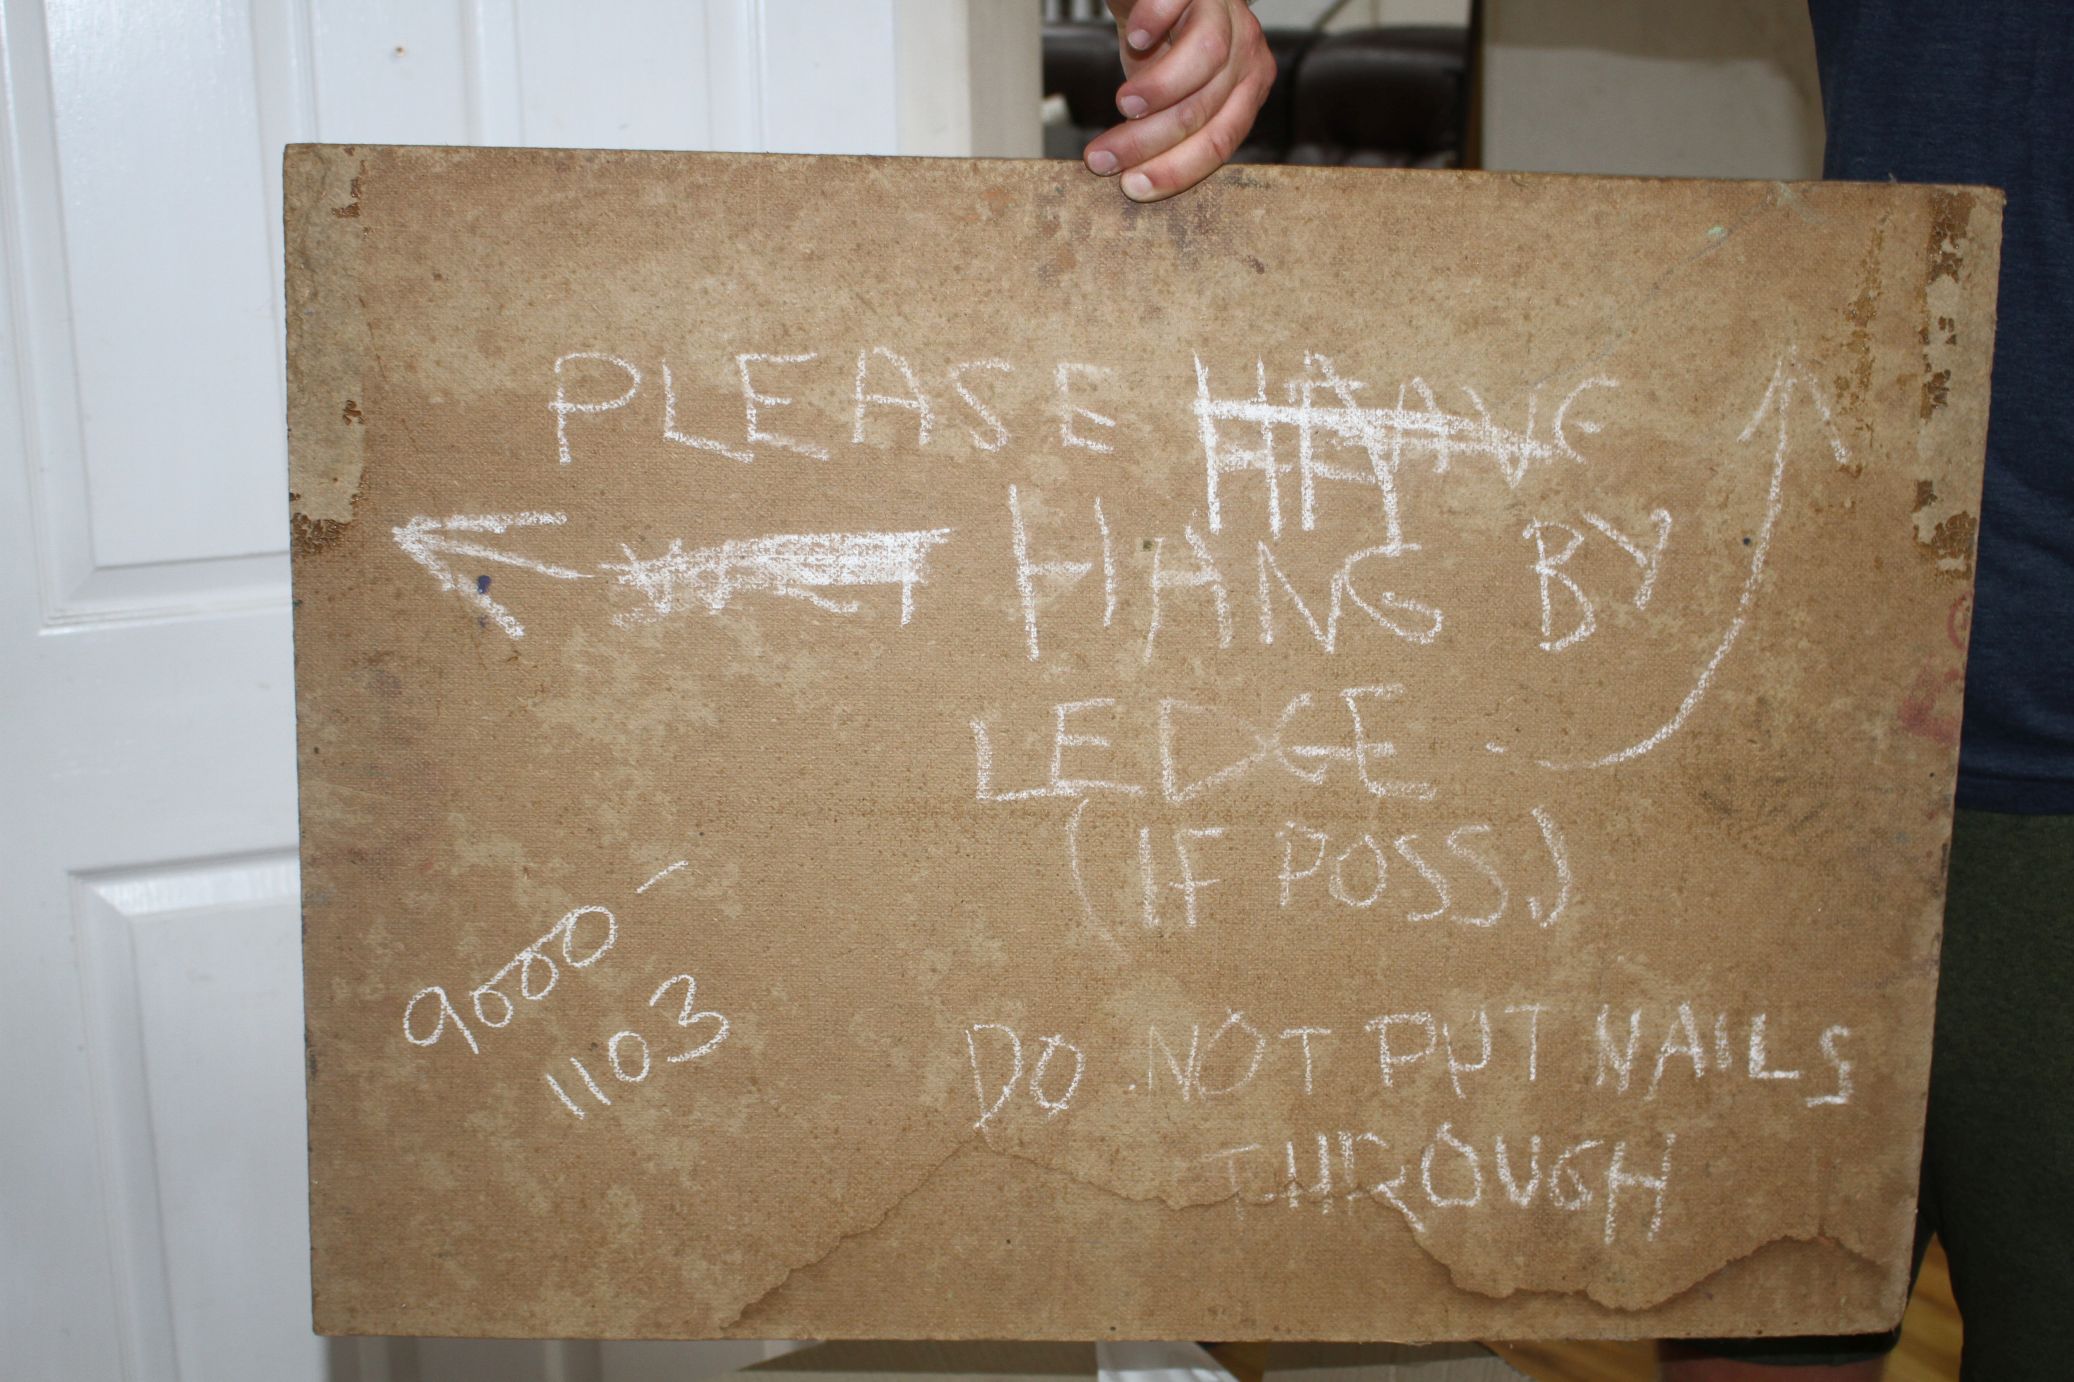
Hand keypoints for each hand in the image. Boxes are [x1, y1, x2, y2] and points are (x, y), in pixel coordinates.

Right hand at [1084, 0, 1274, 201]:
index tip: (1132, 187)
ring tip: (1122, 103)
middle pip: (1204, 107)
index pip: (1220, 140)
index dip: (1176, 170)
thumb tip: (1135, 179)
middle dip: (1146, 141)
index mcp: (1247, 87)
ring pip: (1206, 58)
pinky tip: (1136, 37)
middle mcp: (1246, 50)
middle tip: (1101, 158)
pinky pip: (1180, 0)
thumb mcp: (1176, 89)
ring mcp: (1225, 10)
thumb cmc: (1167, 38)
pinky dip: (1155, 21)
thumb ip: (1170, 124)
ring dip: (1159, 89)